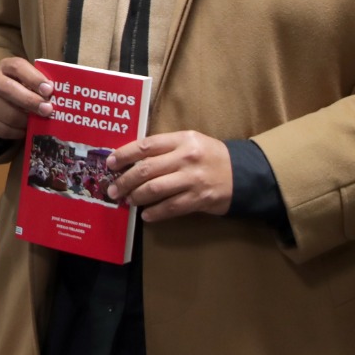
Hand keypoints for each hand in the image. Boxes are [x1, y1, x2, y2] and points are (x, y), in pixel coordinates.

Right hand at [0, 56, 54, 138]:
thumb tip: (61, 97)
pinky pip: (2, 128)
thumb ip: (42, 85)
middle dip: (30, 101)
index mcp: (7, 66)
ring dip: (25, 120)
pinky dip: (17, 132)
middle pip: (8, 89)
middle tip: (48, 110)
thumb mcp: (31, 82)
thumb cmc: (23, 88)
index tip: (49, 90)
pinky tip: (25, 129)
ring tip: (37, 122)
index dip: (34, 78)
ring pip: (6, 113)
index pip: (18, 67)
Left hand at [105, 130, 233, 220]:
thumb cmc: (209, 156)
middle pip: (146, 169)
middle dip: (125, 180)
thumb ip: (164, 148)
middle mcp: (186, 157)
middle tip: (113, 190)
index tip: (110, 163)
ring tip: (128, 201)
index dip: (124, 154)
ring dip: (137, 196)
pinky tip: (147, 215)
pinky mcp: (200, 199)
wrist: (243, 173)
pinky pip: (171, 207)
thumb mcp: (189, 143)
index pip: (146, 145)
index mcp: (182, 139)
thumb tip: (131, 161)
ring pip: (155, 189)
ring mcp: (193, 179)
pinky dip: (155, 212)